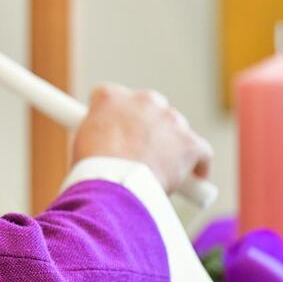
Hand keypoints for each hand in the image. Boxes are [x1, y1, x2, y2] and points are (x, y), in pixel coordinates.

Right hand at [72, 84, 212, 193]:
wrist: (116, 185)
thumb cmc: (92, 169)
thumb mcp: (81, 142)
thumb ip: (96, 133)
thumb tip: (103, 145)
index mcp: (110, 97)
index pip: (112, 96)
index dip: (114, 115)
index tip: (115, 128)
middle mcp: (143, 100)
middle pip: (150, 106)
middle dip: (146, 124)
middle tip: (139, 147)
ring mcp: (170, 120)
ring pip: (175, 127)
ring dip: (170, 143)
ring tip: (161, 167)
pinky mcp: (191, 143)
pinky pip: (201, 151)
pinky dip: (198, 164)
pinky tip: (194, 179)